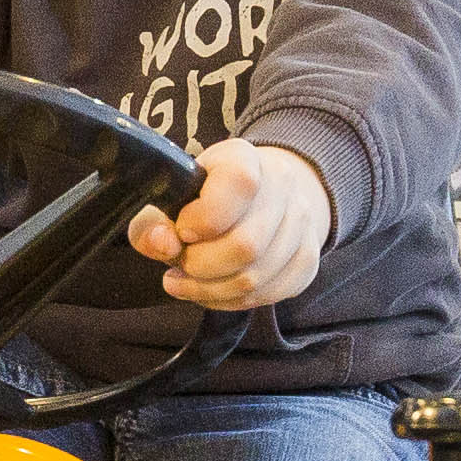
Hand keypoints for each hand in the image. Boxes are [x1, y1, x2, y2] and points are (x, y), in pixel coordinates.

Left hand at [130, 137, 328, 311]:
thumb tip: (162, 244)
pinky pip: (268, 295)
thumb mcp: (174, 196)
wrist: (263, 195)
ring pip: (255, 279)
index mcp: (245, 159)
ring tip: (188, 281)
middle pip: (246, 246)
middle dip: (200, 266)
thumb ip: (154, 221)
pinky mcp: (306, 260)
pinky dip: (231, 301)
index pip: (238, 186)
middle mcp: (282, 187)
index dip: (202, 219)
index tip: (182, 231)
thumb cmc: (207, 196)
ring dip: (211, 290)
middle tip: (179, 265)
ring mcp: (301, 225)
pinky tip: (214, 290)